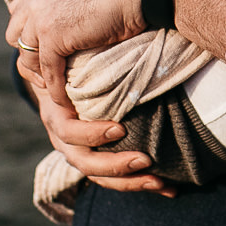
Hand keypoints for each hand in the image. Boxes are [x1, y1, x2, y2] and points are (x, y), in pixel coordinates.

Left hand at [7, 0, 145, 109]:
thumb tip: (82, 5)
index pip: (21, 12)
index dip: (30, 33)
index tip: (43, 49)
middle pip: (15, 35)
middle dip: (28, 55)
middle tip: (45, 72)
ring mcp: (41, 16)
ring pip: (27, 56)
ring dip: (39, 75)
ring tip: (55, 90)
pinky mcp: (53, 36)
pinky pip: (48, 70)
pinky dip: (56, 89)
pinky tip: (65, 100)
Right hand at [16, 59, 174, 195]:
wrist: (61, 77)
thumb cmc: (74, 62)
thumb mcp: (73, 58)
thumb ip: (88, 58)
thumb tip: (118, 39)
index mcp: (57, 114)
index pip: (69, 132)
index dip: (91, 134)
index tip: (120, 129)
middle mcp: (65, 139)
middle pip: (84, 162)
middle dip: (116, 165)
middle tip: (146, 160)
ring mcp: (80, 153)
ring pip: (100, 177)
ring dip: (131, 182)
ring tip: (161, 183)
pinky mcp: (97, 160)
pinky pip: (115, 179)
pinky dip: (139, 183)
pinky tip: (168, 187)